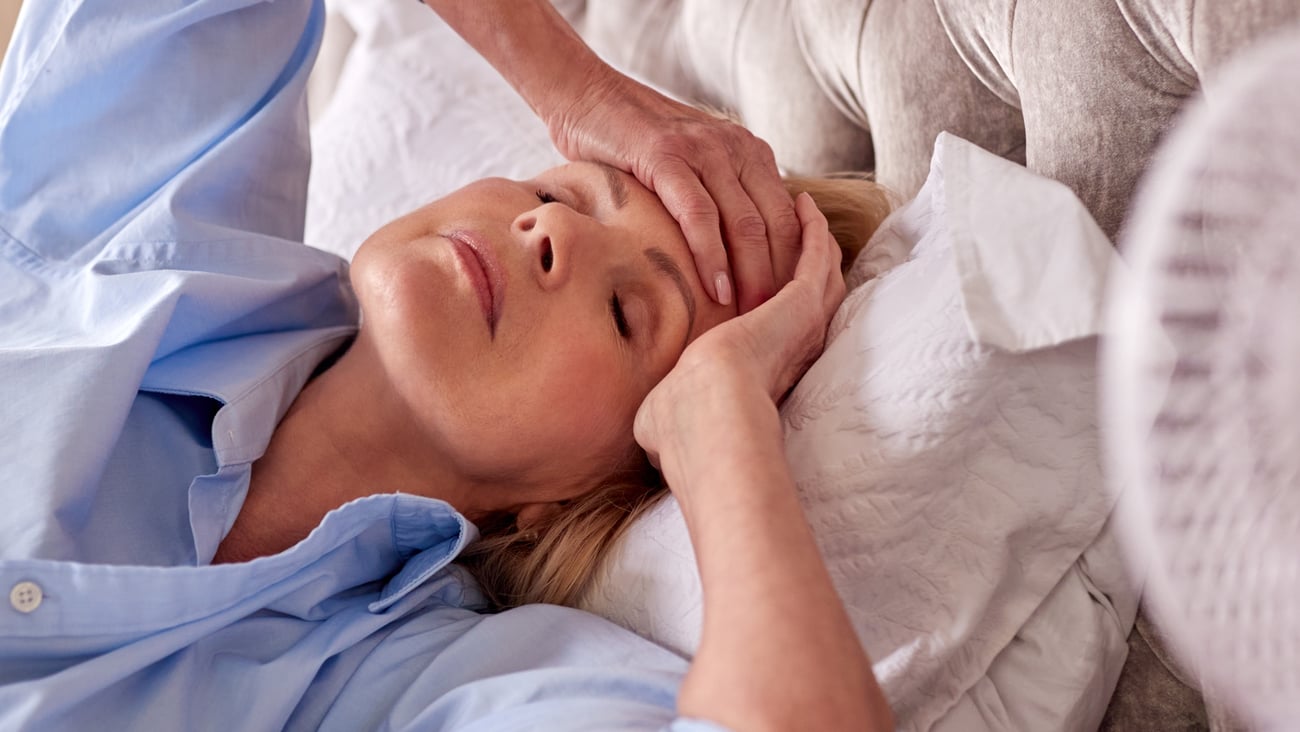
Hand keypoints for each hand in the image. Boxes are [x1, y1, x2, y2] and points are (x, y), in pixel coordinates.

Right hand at [549, 67, 800, 313]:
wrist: (585, 93)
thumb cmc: (634, 143)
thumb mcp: (693, 165)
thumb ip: (718, 198)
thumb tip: (734, 260)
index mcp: (750, 153)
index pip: (789, 219)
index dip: (793, 266)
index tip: (788, 308)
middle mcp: (737, 148)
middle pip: (776, 225)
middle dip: (780, 279)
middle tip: (774, 323)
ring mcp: (704, 150)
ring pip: (744, 223)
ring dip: (752, 276)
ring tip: (750, 316)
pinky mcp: (667, 157)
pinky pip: (699, 215)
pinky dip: (711, 256)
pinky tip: (716, 289)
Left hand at [633, 193, 843, 490]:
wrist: (704, 414)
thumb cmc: (684, 422)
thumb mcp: (670, 407)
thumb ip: (665, 405)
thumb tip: (641, 428)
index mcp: (767, 364)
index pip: (778, 321)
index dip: (778, 294)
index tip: (768, 273)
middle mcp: (793, 343)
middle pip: (812, 293)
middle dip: (807, 260)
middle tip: (801, 229)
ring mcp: (803, 321)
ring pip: (821, 270)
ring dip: (814, 238)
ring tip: (806, 209)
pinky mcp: (802, 302)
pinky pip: (817, 256)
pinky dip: (814, 229)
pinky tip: (806, 204)